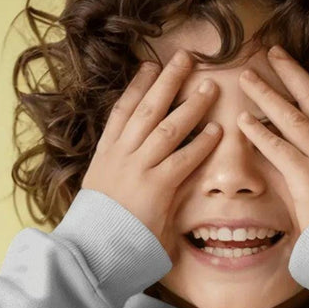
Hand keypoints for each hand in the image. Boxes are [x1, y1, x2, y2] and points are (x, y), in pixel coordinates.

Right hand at [81, 49, 221, 239]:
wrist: (91, 249)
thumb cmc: (99, 228)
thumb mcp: (102, 192)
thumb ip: (121, 175)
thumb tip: (135, 169)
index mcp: (106, 154)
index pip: (122, 110)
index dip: (137, 86)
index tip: (149, 66)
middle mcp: (121, 155)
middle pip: (147, 108)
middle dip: (167, 80)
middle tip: (185, 58)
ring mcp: (138, 169)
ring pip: (166, 127)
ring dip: (190, 105)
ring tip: (210, 86)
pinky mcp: (155, 188)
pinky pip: (182, 160)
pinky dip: (201, 144)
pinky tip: (217, 131)